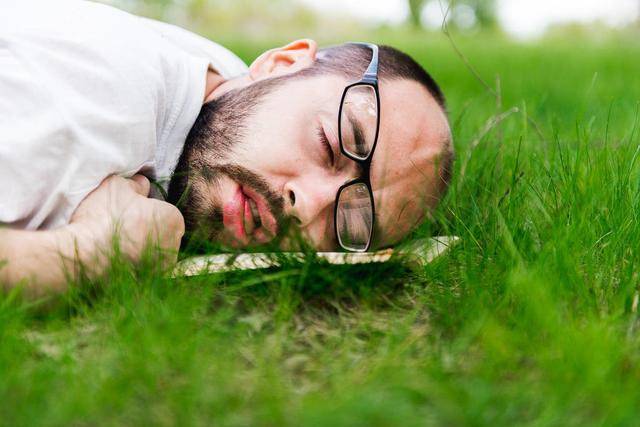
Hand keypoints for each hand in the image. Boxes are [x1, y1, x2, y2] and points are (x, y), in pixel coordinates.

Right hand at [69, 174, 184, 266]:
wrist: (87, 255)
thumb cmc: (105, 216)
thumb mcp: (117, 186)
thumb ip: (135, 184)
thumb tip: (142, 183)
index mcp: (174, 218)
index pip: (164, 212)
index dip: (146, 211)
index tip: (127, 212)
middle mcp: (175, 244)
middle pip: (161, 233)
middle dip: (146, 230)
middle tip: (120, 227)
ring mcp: (163, 267)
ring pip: (153, 253)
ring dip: (140, 249)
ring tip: (115, 245)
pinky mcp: (149, 283)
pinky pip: (143, 270)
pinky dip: (133, 266)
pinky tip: (115, 261)